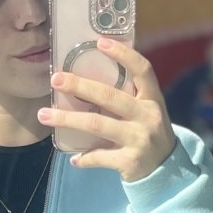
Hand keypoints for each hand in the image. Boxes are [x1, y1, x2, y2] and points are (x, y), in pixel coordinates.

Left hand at [38, 36, 177, 182]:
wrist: (167, 170)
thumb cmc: (148, 133)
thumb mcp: (146, 111)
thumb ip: (127, 96)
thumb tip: (86, 76)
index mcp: (152, 99)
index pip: (142, 70)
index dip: (123, 54)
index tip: (99, 42)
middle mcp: (148, 116)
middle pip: (109, 96)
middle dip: (79, 86)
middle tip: (55, 79)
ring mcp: (139, 139)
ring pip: (96, 125)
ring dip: (67, 120)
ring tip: (44, 115)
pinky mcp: (130, 162)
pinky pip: (99, 156)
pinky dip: (84, 158)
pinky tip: (74, 158)